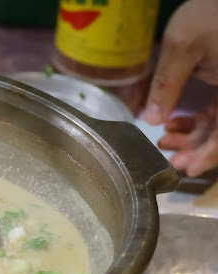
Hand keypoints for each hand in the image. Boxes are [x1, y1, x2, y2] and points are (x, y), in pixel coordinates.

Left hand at [144, 0, 217, 175]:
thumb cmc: (209, 14)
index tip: (189, 168)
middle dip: (198, 150)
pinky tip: (170, 127)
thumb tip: (151, 120)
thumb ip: (167, 83)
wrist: (217, 1)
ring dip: (193, 139)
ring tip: (165, 142)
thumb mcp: (182, 44)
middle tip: (171, 161)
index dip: (210, 153)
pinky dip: (194, 125)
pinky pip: (214, 117)